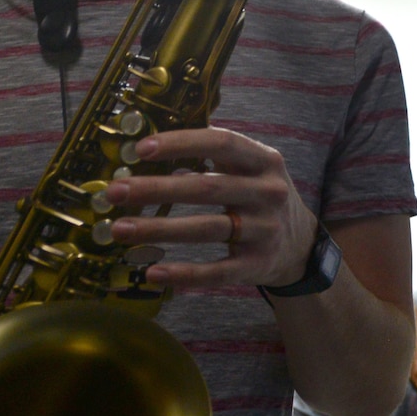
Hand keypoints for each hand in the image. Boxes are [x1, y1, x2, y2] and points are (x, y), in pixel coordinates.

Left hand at [105, 127, 319, 289]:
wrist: (300, 244)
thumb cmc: (260, 197)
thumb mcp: (253, 168)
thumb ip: (216, 154)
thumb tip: (152, 142)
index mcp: (265, 161)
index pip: (222, 143)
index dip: (182, 143)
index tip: (140, 149)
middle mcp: (268, 193)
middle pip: (207, 188)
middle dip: (157, 189)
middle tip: (115, 192)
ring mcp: (265, 230)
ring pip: (207, 229)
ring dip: (159, 229)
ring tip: (119, 229)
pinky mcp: (257, 265)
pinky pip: (217, 271)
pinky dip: (184, 274)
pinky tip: (152, 272)